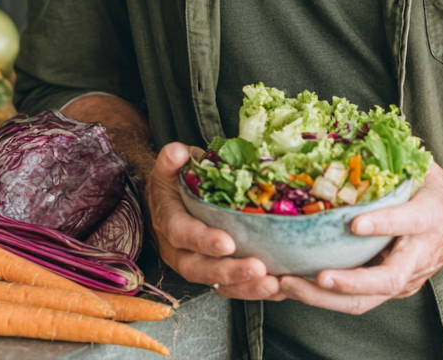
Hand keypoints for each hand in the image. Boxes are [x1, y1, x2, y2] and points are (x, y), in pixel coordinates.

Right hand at [146, 142, 280, 300]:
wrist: (166, 203)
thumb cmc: (173, 183)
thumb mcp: (169, 166)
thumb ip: (172, 159)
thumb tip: (179, 152)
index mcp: (168, 221)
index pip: (182, 234)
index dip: (203, 240)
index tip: (228, 242)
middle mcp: (179, 250)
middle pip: (199, 268)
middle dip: (229, 271)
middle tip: (257, 268)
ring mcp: (196, 264)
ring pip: (216, 285)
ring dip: (245, 287)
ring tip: (271, 283)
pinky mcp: (213, 273)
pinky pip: (231, 289)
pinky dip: (253, 291)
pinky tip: (276, 287)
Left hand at [276, 161, 442, 313]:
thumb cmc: (434, 189)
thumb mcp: (422, 166)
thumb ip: (395, 153)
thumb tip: (356, 126)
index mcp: (429, 216)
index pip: (408, 222)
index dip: (383, 223)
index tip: (354, 224)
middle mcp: (419, 254)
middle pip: (388, 280)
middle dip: (350, 282)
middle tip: (317, 276)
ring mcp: (406, 277)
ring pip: (368, 299)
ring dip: (327, 297)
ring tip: (291, 286)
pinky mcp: (390, 290)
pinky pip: (358, 300)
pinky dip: (325, 298)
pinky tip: (296, 288)